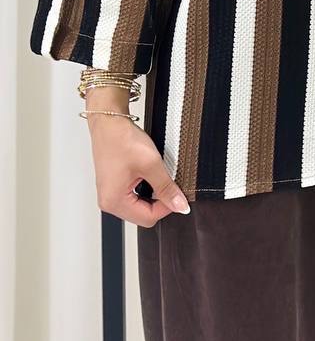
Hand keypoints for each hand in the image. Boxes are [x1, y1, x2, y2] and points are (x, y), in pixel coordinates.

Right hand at [86, 106, 191, 225]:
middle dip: (159, 201)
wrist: (109, 122)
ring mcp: (110, 194)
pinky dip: (145, 188)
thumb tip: (180, 206)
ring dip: (152, 194)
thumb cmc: (122, 140)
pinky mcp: (113, 186)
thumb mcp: (151, 164)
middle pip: (143, 215)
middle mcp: (108, 201)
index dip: (167, 206)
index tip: (177, 193)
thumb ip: (167, 188)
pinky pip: (133, 196)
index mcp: (114, 201)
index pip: (148, 218)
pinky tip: (148, 174)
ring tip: (155, 174)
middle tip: (167, 181)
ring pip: (139, 206)